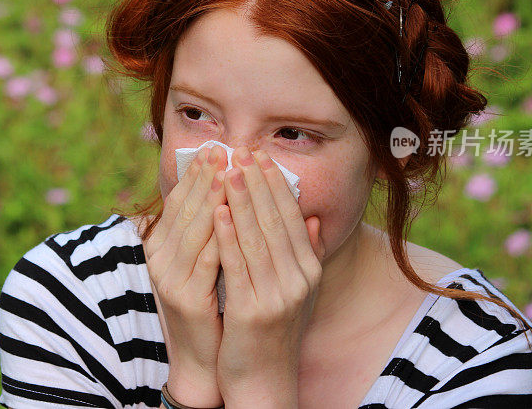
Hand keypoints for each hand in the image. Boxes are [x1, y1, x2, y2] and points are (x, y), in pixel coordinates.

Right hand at [142, 144, 227, 406]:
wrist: (203, 355)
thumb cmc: (211, 301)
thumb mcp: (207, 258)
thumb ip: (213, 226)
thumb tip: (228, 187)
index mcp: (164, 244)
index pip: (180, 200)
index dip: (197, 173)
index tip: (216, 147)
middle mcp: (161, 257)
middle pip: (184, 208)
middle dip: (205, 177)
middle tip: (223, 149)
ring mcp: (171, 277)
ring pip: (193, 229)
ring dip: (210, 198)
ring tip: (227, 172)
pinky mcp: (186, 297)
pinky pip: (205, 260)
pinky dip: (217, 236)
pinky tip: (228, 215)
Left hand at [213, 147, 324, 405]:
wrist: (264, 380)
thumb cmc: (275, 330)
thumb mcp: (298, 290)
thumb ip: (307, 254)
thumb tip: (313, 218)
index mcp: (308, 270)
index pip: (292, 217)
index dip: (275, 184)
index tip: (261, 155)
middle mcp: (298, 280)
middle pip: (275, 221)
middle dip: (257, 183)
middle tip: (242, 150)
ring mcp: (277, 296)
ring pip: (257, 237)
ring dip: (241, 200)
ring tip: (227, 170)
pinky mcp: (253, 311)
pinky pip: (237, 265)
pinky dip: (228, 235)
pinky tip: (218, 211)